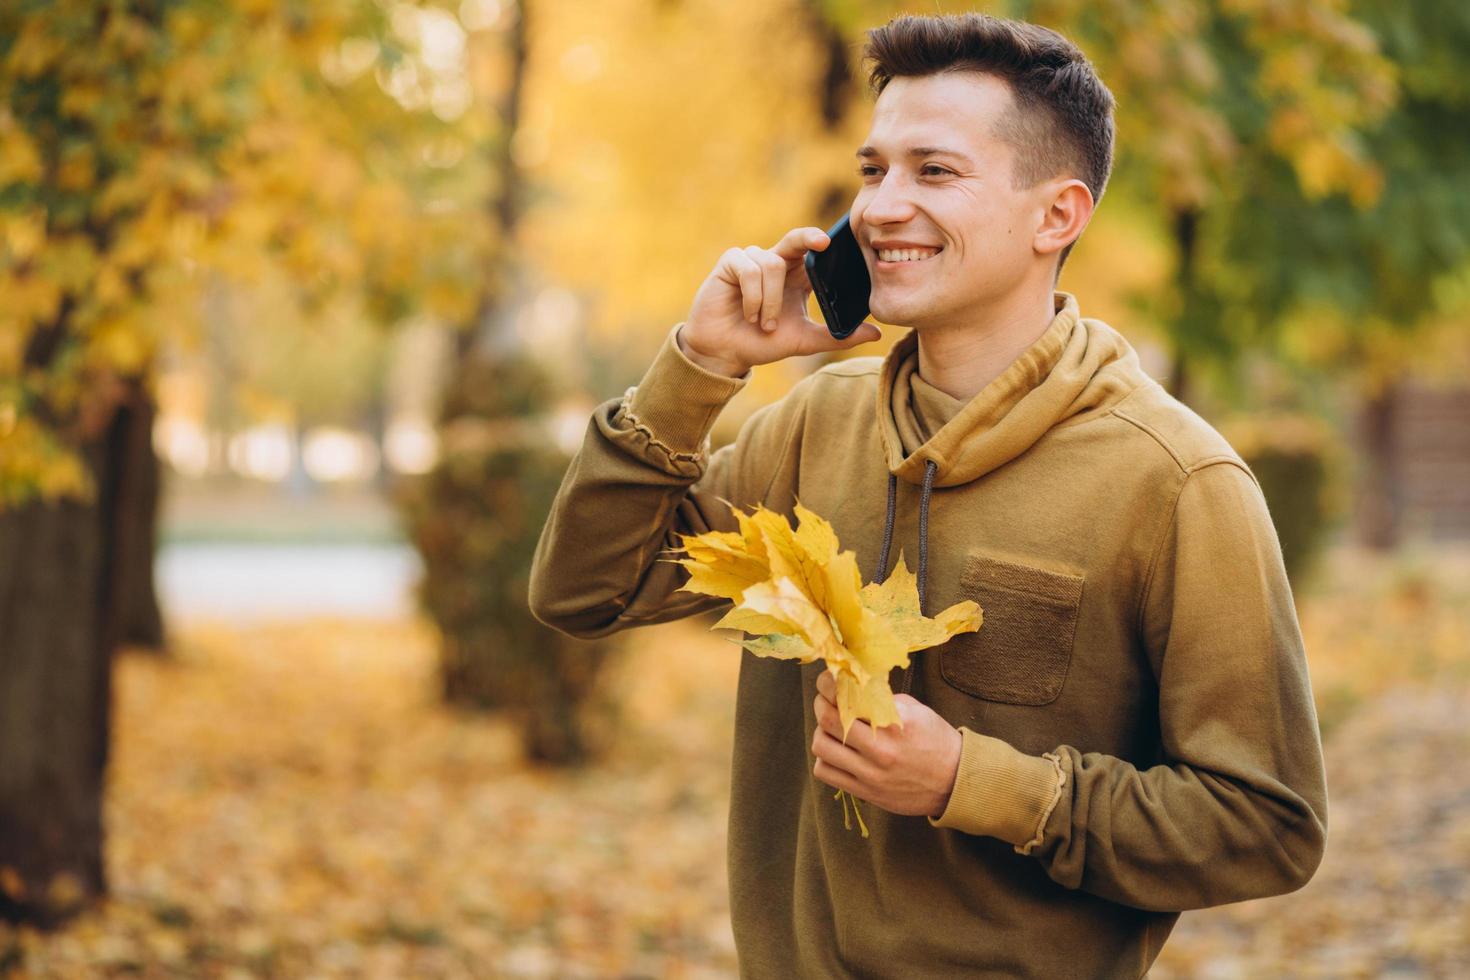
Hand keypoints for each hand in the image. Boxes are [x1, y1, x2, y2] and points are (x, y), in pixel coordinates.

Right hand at [679, 226, 882, 375]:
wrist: (724, 353)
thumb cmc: (762, 344)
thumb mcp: (805, 341)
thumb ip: (838, 336)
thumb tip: (877, 333)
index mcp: (796, 276)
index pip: (814, 252)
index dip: (825, 242)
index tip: (838, 242)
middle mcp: (775, 263)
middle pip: (795, 238)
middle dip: (808, 237)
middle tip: (822, 242)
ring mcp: (751, 260)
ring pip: (770, 265)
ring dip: (770, 301)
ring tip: (764, 323)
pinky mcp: (730, 262)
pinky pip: (748, 270)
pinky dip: (753, 297)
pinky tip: (748, 313)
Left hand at [811, 668, 962, 819]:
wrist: (954, 781)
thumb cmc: (935, 739)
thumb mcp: (915, 709)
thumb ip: (881, 698)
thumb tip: (850, 683)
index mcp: (894, 724)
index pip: (848, 697)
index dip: (828, 684)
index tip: (826, 679)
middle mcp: (880, 750)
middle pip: (828, 720)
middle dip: (821, 702)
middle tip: (825, 698)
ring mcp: (870, 774)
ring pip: (821, 746)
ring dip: (821, 730)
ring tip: (831, 726)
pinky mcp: (865, 791)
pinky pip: (825, 772)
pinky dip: (824, 757)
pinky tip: (836, 750)